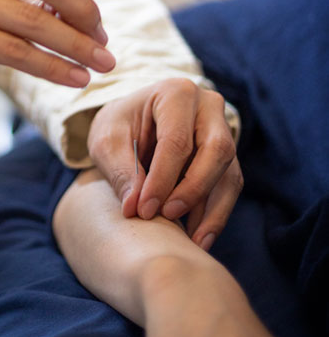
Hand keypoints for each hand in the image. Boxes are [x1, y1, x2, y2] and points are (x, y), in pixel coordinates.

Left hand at [87, 78, 242, 248]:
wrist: (132, 121)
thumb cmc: (119, 125)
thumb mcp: (107, 141)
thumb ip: (121, 170)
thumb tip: (135, 207)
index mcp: (176, 93)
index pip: (176, 140)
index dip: (162, 180)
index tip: (144, 211)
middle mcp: (208, 107)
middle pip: (216, 152)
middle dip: (193, 191)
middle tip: (167, 218)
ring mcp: (223, 130)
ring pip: (229, 173)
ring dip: (212, 211)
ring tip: (191, 243)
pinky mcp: (227, 156)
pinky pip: (229, 187)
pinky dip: (215, 214)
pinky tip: (197, 237)